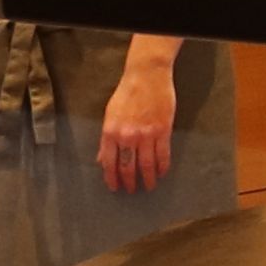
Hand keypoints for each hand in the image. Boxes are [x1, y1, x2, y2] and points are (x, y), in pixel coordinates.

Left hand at [98, 45, 179, 195]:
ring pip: (146, 165)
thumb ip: (107, 139)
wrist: (147, 75)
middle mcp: (127, 136)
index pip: (109, 163)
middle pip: (128, 167)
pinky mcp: (163, 131)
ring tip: (149, 186)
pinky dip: (162, 167)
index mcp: (110, 132)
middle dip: (130, 182)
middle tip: (132, 190)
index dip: (112, 178)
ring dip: (148, 179)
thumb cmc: (127, 93)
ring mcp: (146, 134)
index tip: (115, 188)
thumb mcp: (110, 114)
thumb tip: (102, 159)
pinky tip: (162, 173)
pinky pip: (163, 155)